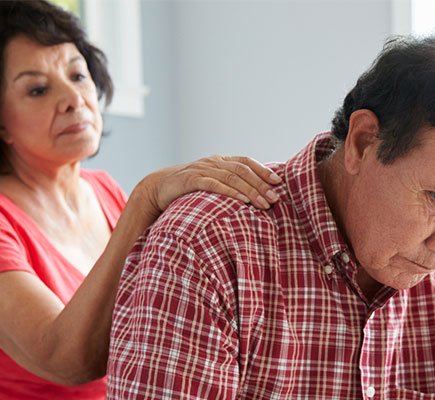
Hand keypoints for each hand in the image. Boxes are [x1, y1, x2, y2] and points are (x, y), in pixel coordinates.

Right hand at [138, 155, 281, 216]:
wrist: (157, 189)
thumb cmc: (187, 189)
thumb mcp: (209, 183)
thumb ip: (227, 184)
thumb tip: (252, 196)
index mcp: (220, 161)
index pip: (246, 162)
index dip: (263, 170)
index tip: (278, 182)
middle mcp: (213, 162)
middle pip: (243, 170)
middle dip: (261, 184)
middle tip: (275, 197)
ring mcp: (202, 169)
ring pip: (232, 178)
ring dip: (250, 191)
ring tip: (264, 203)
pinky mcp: (192, 180)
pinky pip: (214, 185)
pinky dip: (230, 192)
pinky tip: (243, 201)